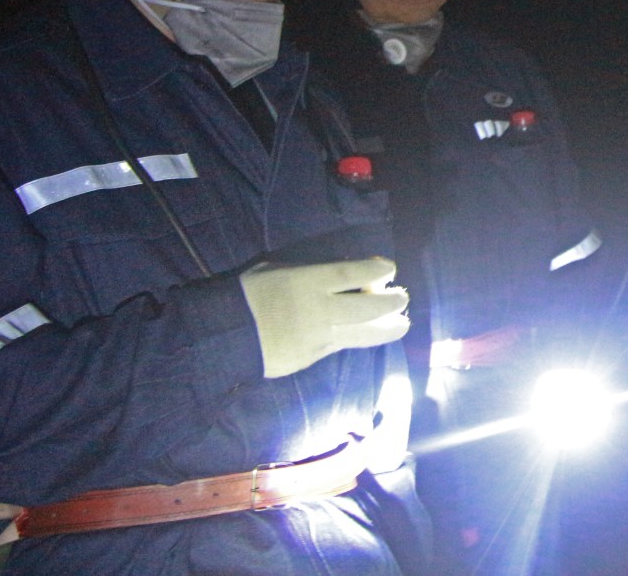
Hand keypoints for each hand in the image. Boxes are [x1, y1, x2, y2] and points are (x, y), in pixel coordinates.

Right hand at [239, 257, 409, 378]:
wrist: (225, 336)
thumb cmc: (250, 294)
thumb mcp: (278, 271)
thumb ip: (312, 273)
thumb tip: (345, 275)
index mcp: (308, 282)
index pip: (354, 274)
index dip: (378, 270)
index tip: (391, 268)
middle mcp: (320, 310)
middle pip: (369, 307)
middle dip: (392, 302)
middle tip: (402, 298)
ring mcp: (319, 337)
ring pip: (364, 334)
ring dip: (388, 329)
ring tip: (402, 324)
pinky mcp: (313, 358)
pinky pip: (343, 346)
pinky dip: (360, 339)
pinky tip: (369, 336)